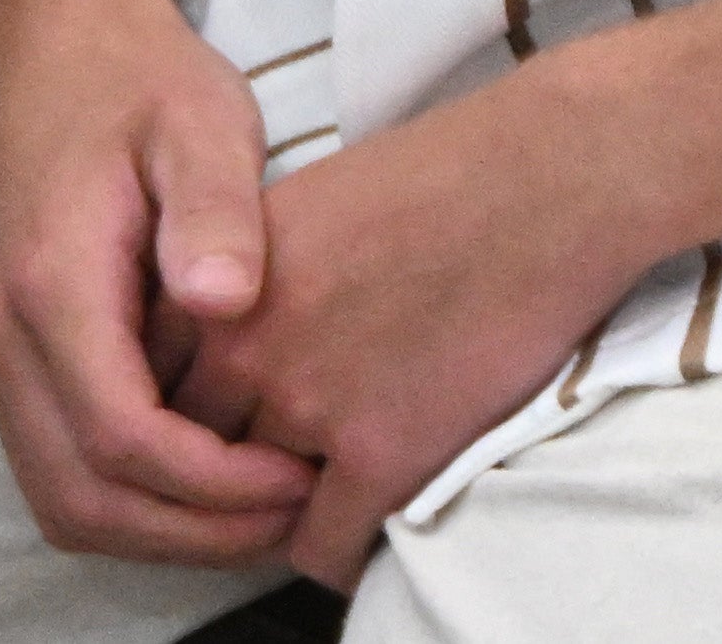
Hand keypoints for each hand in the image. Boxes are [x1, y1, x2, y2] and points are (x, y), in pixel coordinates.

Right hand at [0, 0, 308, 566]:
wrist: (56, 55)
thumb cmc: (141, 85)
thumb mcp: (201, 123)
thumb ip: (215, 212)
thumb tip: (228, 301)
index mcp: (53, 288)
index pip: (121, 438)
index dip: (214, 483)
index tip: (304, 480)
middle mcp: (8, 342)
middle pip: (81, 498)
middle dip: (191, 532)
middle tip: (300, 520)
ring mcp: (4, 359)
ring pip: (63, 498)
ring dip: (163, 528)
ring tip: (271, 514)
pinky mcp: (22, 363)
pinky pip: (62, 465)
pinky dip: (136, 497)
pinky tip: (223, 479)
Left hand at [156, 68, 660, 588]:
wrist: (565, 172)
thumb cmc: (465, 168)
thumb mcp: (317, 202)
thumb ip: (258, 278)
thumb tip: (251, 332)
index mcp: (218, 288)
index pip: (156, 393)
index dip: (197, 418)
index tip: (239, 425)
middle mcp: (242, 350)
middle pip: (195, 457)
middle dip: (230, 474)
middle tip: (281, 473)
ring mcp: (308, 403)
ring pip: (253, 510)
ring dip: (287, 514)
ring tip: (331, 500)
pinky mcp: (383, 449)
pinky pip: (323, 546)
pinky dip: (342, 554)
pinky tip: (369, 533)